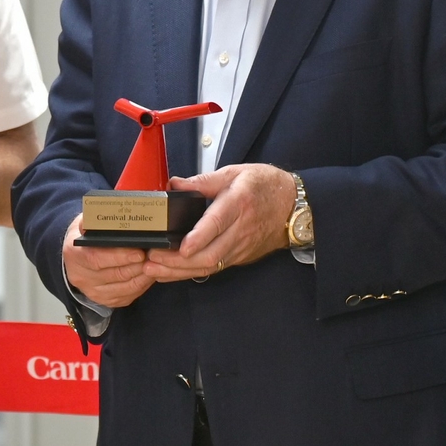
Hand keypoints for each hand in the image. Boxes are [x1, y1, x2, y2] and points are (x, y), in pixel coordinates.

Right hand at [61, 212, 154, 308]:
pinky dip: (142, 285)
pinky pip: (128, 295)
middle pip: (114, 274)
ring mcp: (92, 292)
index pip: (97, 259)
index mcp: (74, 254)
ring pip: (124, 288)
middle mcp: (81, 276)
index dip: (119, 256)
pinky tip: (150, 274)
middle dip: (137, 266)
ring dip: (143, 276)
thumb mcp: (86, 220)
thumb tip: (111, 213)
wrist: (79, 254)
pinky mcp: (105, 300)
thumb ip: (96, 217)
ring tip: (155, 264)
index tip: (138, 252)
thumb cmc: (87, 234)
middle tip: (154, 256)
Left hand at [142, 165, 297, 282]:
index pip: (218, 223)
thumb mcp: (235, 172)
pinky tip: (171, 272)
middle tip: (152, 259)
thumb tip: (174, 184)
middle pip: (211, 253)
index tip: (182, 247)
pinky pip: (214, 268)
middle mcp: (241, 229)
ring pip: (211, 265)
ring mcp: (241, 246)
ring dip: (180, 271)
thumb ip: (203, 181)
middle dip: (179, 261)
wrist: (294, 205)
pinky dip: (191, 272)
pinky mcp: (240, 257)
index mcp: (239, 202)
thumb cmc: (265, 186)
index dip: (199, 237)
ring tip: (154, 270)